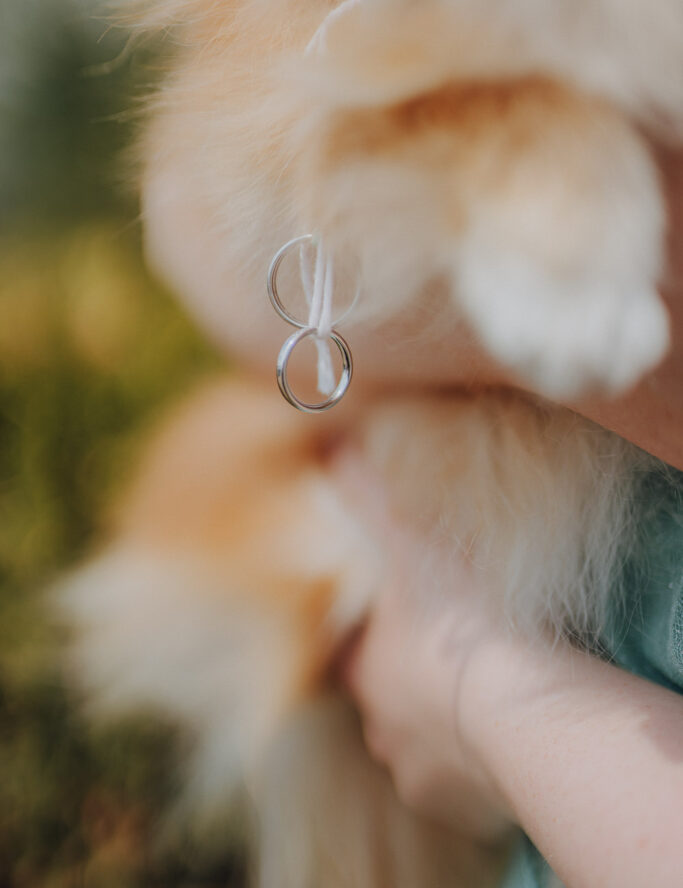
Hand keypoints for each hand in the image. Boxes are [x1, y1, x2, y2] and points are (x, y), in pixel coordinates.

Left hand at [333, 449, 514, 839]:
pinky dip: (472, 765)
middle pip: (385, 704)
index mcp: (362, 669)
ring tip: (479, 701)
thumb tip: (330, 452)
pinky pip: (458, 784)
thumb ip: (372, 498)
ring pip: (420, 746)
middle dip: (410, 686)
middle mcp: (377, 727)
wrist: (521, 711)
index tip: (396, 626)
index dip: (368, 639)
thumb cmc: (460, 621)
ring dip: (441, 726)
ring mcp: (414, 771)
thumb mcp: (415, 546)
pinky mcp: (457, 807)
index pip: (348, 656)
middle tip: (448, 661)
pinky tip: (497, 739)